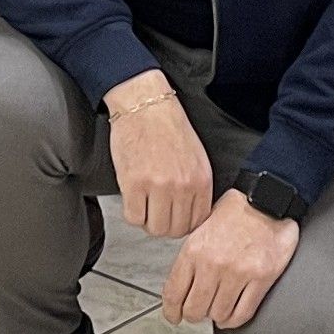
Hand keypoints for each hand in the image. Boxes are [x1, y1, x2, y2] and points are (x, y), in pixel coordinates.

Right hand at [106, 74, 213, 239]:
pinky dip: (132, 214)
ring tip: (144, 207)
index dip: (183, 223)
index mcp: (201, 180)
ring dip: (148, 222)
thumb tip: (189, 213)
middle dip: (165, 225)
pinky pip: (134, 217)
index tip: (174, 217)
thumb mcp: (196, 156)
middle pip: (176, 229)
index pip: (197, 222)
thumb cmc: (167, 126)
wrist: (144, 104)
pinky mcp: (134, 184)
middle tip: (156, 213)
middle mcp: (183, 186)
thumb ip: (196, 186)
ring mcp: (158, 186)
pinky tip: (133, 200)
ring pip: (155, 228)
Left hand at [160, 188, 301, 330]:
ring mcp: (237, 273)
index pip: (174, 293)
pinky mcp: (261, 279)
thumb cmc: (235, 212)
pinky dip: (234, 320)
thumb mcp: (200, 228)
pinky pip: (242, 313)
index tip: (174, 316)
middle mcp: (213, 264)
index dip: (172, 311)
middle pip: (195, 309)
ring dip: (215, 316)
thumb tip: (181, 285)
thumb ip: (190, 257)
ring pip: (218, 314)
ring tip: (216, 310)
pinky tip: (230, 316)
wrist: (266, 200)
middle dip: (194, 315)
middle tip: (197, 312)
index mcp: (194, 250)